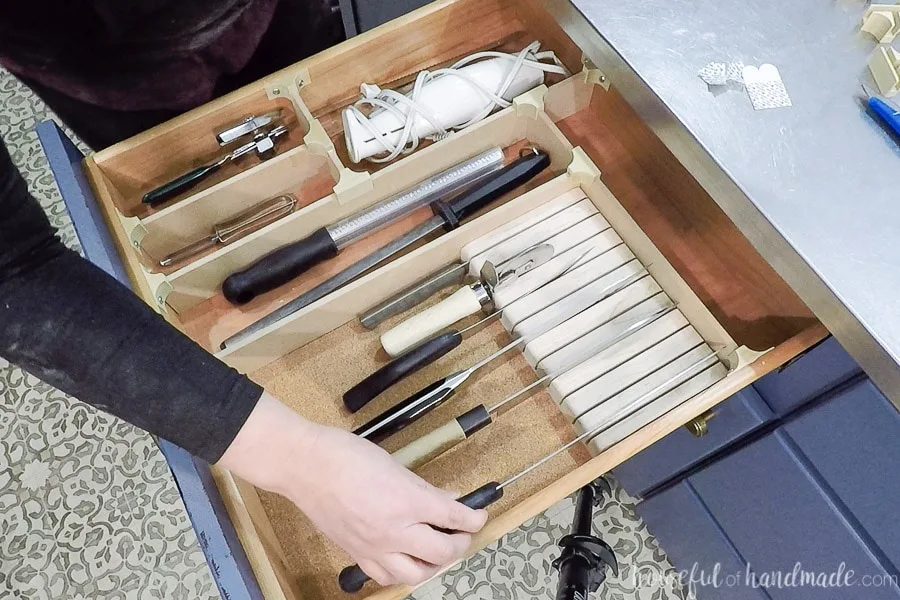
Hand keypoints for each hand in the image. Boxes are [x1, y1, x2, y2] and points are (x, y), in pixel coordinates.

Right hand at [218, 393, 487, 586]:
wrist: (305, 466)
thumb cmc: (346, 455)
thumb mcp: (394, 465)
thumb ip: (423, 486)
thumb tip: (448, 496)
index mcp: (407, 501)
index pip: (454, 517)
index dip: (473, 517)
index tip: (480, 515)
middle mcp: (394, 530)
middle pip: (443, 551)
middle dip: (459, 543)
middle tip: (461, 532)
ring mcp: (374, 547)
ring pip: (416, 574)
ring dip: (434, 564)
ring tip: (436, 549)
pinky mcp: (356, 554)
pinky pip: (386, 576)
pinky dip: (403, 572)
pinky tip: (406, 559)